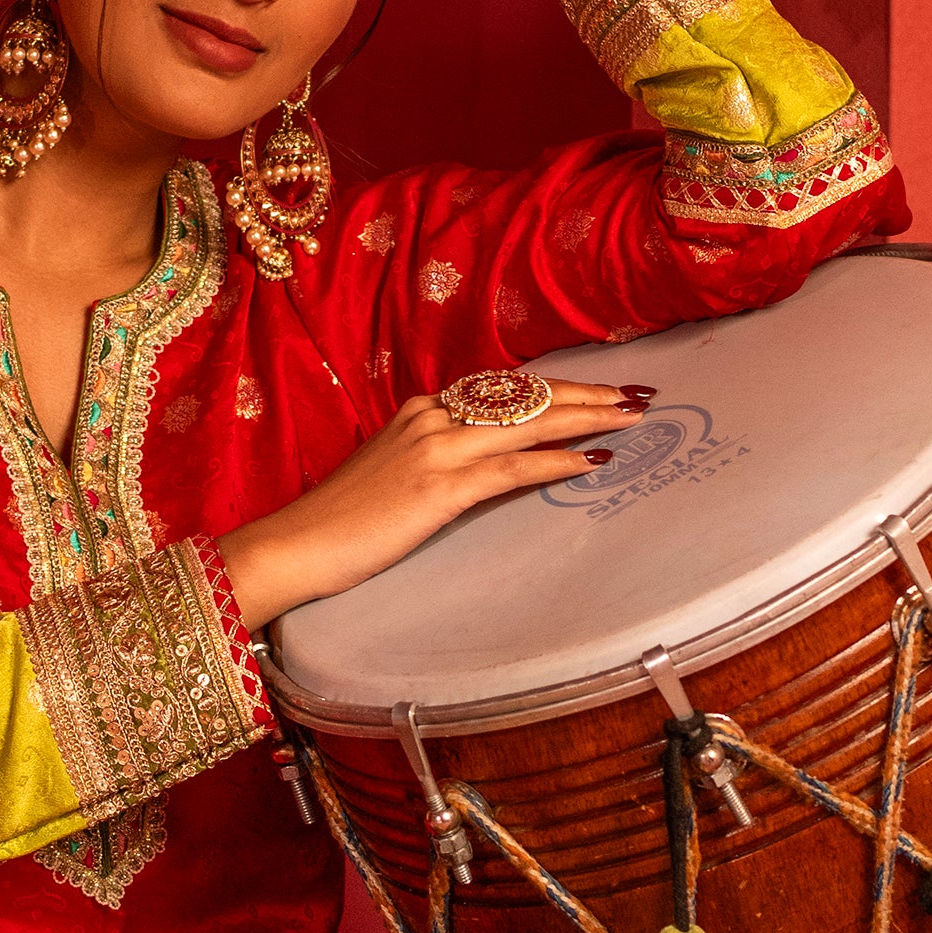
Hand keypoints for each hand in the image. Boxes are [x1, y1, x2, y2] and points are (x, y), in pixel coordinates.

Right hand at [221, 379, 648, 629]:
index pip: (504, 390)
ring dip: (587, 419)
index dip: (557, 387)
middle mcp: (432, 416)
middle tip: (635, 395)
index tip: (597, 388)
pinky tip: (592, 462)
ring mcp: (436, 449)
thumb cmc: (341, 521)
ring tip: (631, 419)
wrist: (296, 545)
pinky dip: (557, 463)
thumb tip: (488, 466)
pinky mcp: (440, 488)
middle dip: (587, 393)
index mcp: (421, 410)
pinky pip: (512, 469)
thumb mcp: (392, 475)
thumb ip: (437, 460)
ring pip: (528, 424)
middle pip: (526, 397)